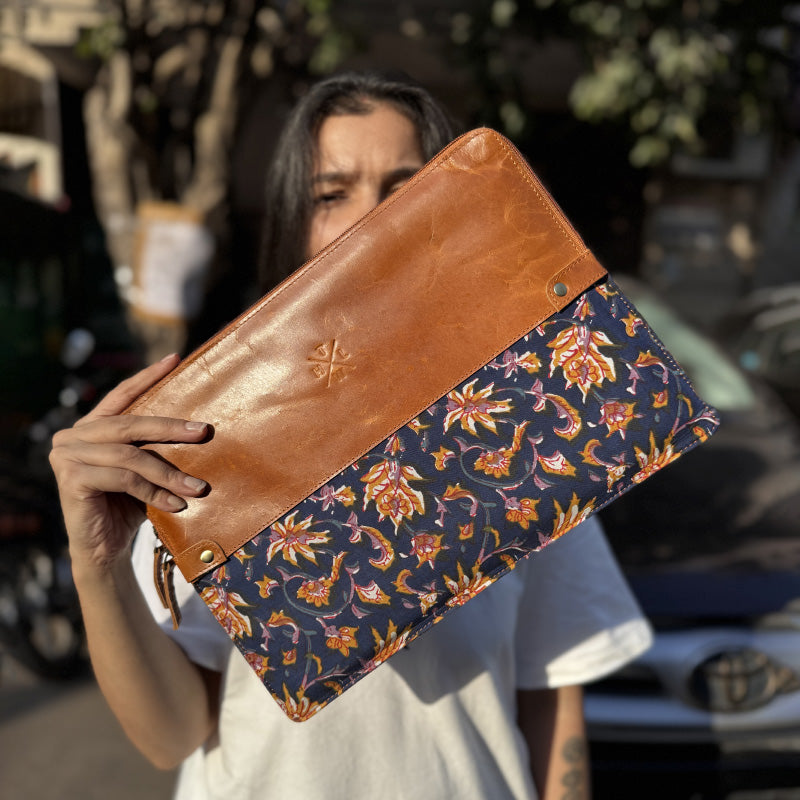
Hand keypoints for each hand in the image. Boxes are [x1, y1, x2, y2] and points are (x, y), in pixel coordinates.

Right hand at [49, 353, 208, 572]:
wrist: (104, 549)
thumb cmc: (129, 506)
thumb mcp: (145, 470)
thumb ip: (155, 447)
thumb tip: (200, 428)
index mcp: (92, 426)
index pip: (122, 395)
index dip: (147, 376)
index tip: (175, 359)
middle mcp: (74, 435)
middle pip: (130, 425)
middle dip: (171, 429)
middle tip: (204, 431)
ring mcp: (68, 456)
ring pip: (131, 456)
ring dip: (170, 473)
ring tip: (198, 487)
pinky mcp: (71, 479)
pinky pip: (124, 479)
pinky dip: (155, 492)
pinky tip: (177, 504)